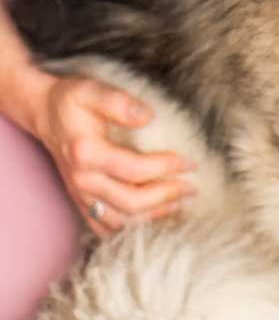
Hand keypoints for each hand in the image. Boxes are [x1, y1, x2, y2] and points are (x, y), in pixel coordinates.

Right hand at [24, 69, 196, 237]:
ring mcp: (80, 195)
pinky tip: (153, 219)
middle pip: (130, 202)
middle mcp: (82, 180)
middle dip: (166, 197)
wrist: (45, 113)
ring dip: (153, 216)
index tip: (190, 162)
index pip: (134, 170)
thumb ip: (120, 103)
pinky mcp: (81, 202)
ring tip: (181, 204)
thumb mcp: (93, 90)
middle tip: (192, 188)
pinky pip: (106, 227)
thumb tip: (149, 116)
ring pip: (120, 221)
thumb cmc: (73, 100)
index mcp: (87, 153)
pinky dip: (131, 229)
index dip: (165, 168)